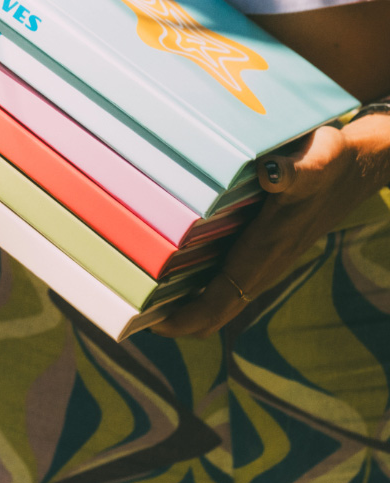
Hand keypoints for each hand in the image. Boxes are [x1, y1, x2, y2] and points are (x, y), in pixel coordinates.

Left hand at [152, 113, 389, 337]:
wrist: (357, 167)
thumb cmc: (330, 164)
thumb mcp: (315, 160)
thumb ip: (295, 169)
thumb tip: (272, 174)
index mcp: (264, 255)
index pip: (217, 305)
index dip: (181, 321)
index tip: (144, 322)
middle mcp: (261, 266)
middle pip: (210, 312)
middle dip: (171, 318)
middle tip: (126, 309)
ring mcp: (261, 260)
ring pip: (216, 297)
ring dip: (180, 301)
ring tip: (136, 290)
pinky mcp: (260, 248)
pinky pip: (223, 278)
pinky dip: (195, 282)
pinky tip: (168, 262)